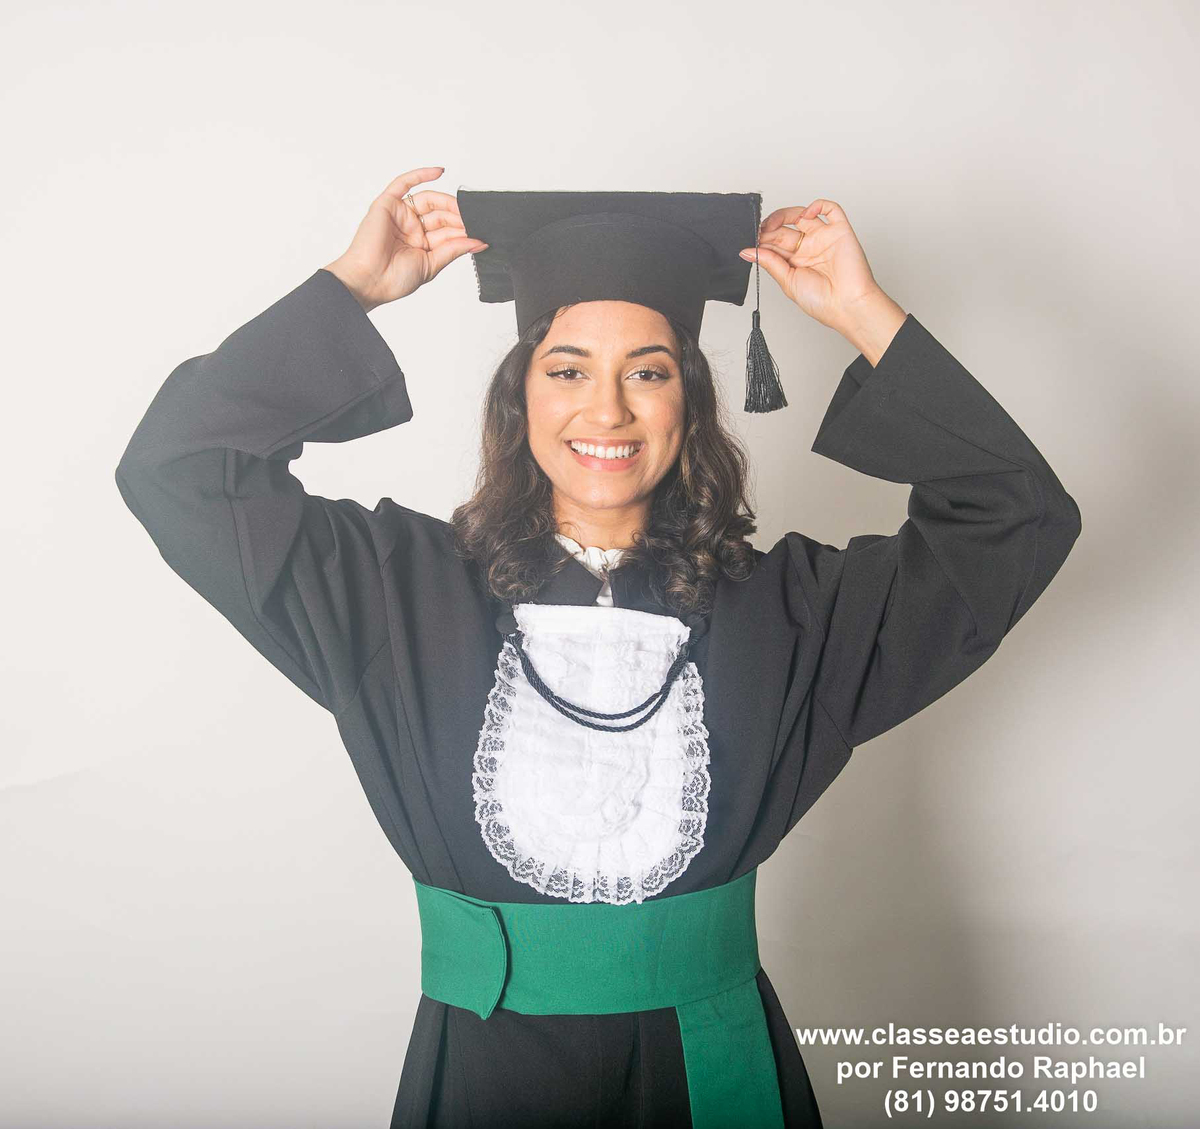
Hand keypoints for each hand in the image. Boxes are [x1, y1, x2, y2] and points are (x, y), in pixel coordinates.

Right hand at [323, 166, 487, 312]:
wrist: (369, 281)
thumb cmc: (393, 279)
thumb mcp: (432, 264)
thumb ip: (454, 249)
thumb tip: (479, 242)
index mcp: (421, 244)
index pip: (447, 231)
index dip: (463, 230)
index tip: (481, 233)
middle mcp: (411, 228)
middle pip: (440, 215)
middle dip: (458, 217)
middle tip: (475, 220)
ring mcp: (399, 215)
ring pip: (428, 201)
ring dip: (447, 203)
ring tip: (463, 209)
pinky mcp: (387, 204)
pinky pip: (403, 184)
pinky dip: (420, 175)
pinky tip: (440, 171)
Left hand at [739, 199, 892, 337]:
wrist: (846, 306)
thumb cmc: (821, 301)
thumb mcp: (787, 281)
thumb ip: (769, 263)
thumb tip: (747, 252)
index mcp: (795, 261)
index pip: (775, 243)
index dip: (762, 239)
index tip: (751, 242)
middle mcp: (809, 248)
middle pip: (785, 228)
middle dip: (769, 229)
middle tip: (759, 233)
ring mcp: (823, 237)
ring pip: (802, 214)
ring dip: (784, 214)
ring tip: (773, 224)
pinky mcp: (840, 231)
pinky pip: (831, 209)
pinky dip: (817, 205)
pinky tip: (805, 214)